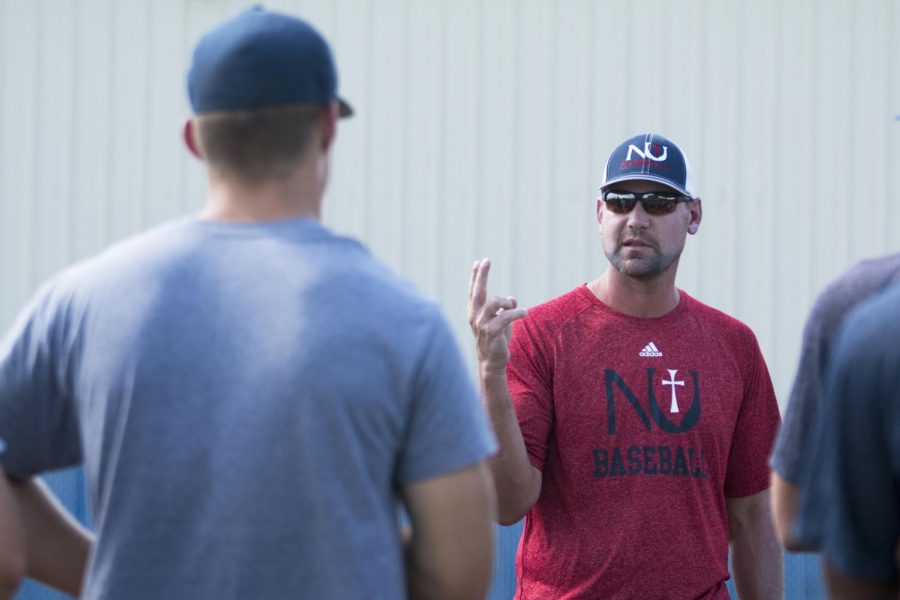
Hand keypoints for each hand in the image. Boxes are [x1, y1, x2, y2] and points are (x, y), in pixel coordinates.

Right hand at [467, 258, 527, 374]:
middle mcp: (475, 316)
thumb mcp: (500, 320)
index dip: (476, 276)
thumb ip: (504, 308)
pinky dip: (517, 312)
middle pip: (478, 291)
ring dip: (507, 302)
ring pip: (494, 302)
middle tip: (486, 260)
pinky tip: (524, 313)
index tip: (479, 262)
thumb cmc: (496, 339)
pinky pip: (505, 317)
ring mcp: (482, 324)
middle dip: (481, 275)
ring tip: (514, 306)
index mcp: (474, 311)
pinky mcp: (492, 332)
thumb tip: (512, 299)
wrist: (492, 362)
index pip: (474, 290)